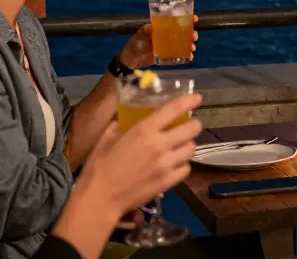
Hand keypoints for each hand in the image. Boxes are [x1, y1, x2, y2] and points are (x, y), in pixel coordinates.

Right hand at [80, 92, 202, 211]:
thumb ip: (119, 126)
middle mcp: (159, 144)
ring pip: (191, 149)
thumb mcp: (106, 138)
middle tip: (189, 125)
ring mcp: (166, 164)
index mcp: (143, 130)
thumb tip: (124, 120)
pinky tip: (175, 164)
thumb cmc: (99, 167)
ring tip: (180, 145)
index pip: (174, 109)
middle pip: (192, 129)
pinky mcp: (168, 182)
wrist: (101, 199)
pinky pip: (186, 168)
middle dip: (193, 125)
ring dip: (188, 144)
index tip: (197, 97)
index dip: (189, 101)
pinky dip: (183, 164)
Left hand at [119, 15, 199, 67]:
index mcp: (162, 27)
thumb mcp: (139, 36)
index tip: (194, 18)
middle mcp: (168, 35)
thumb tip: (150, 26)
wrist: (133, 59)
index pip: (176, 20)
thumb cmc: (136, 44)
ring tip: (192, 47)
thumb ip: (145, 31)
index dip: (186, 18)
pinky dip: (187, 55)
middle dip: (191, 33)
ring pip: (184, 43)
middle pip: (184, 32)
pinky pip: (181, 54)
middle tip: (193, 36)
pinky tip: (190, 56)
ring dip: (191, 44)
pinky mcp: (169, 55)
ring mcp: (169, 45)